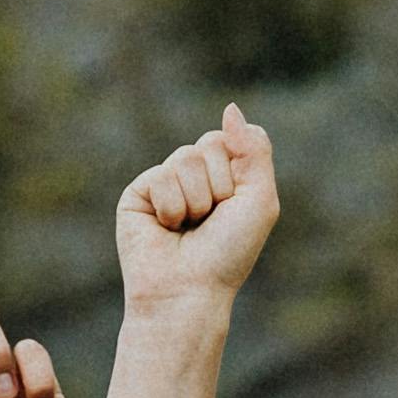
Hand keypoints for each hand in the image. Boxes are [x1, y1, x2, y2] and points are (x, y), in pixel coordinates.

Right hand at [103, 108, 279, 397]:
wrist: (189, 290)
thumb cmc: (228, 253)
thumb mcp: (259, 200)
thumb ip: (253, 149)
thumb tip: (230, 108)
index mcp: (225, 174)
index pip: (233, 139)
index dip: (237, 173)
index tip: (233, 207)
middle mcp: (195, 174)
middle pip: (210, 143)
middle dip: (218, 186)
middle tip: (210, 220)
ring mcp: (165, 181)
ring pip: (185, 158)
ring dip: (195, 200)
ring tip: (188, 227)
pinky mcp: (138, 192)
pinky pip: (161, 176)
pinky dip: (171, 207)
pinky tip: (166, 229)